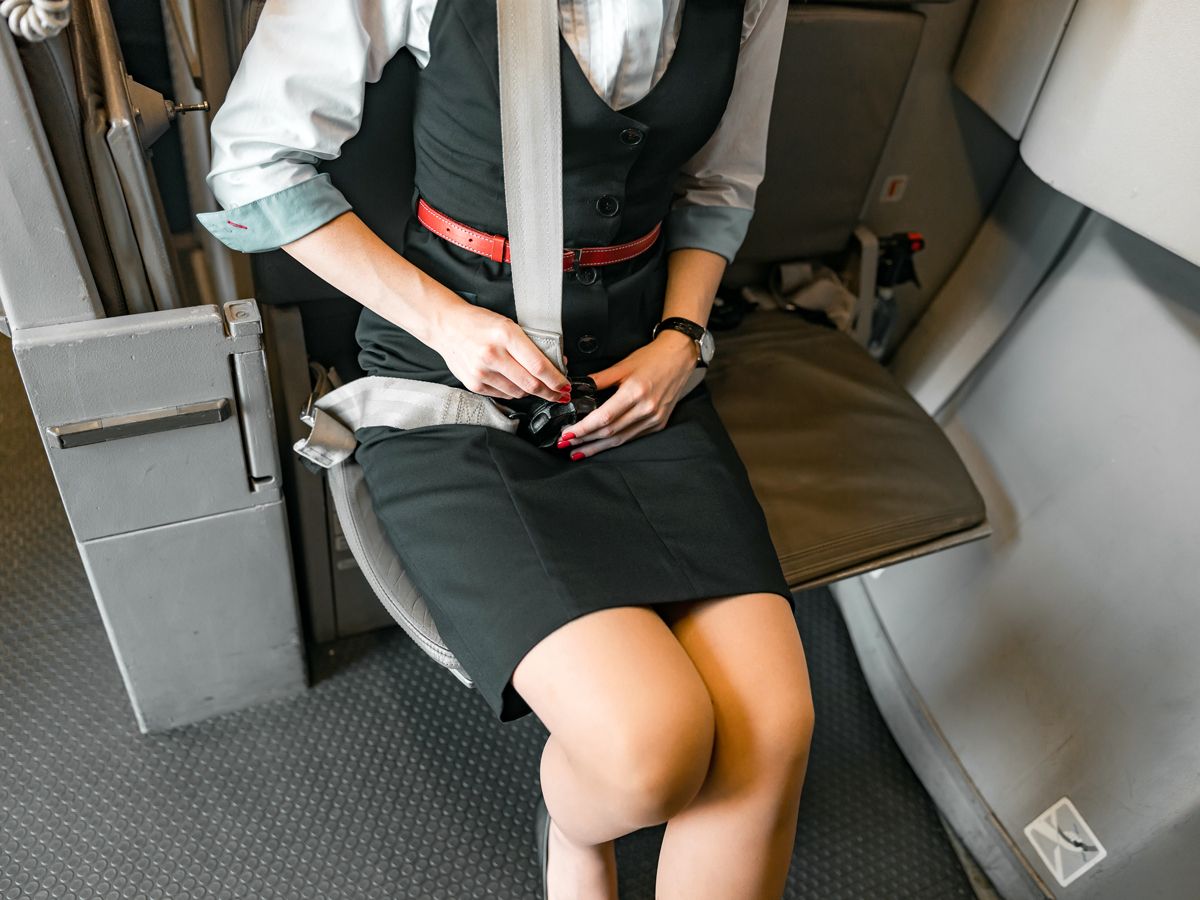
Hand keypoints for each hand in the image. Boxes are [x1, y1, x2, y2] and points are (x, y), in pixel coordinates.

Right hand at [429, 300, 570, 402]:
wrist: (446, 325)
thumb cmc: (478, 322)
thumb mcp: (508, 324)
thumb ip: (529, 344)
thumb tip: (555, 363)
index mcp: (506, 335)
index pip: (538, 365)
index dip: (556, 380)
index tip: (564, 385)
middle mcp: (493, 354)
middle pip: (531, 384)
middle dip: (550, 392)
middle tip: (559, 394)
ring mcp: (482, 371)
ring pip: (518, 392)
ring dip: (532, 392)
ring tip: (538, 388)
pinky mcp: (474, 383)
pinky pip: (503, 394)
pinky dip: (514, 392)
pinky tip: (515, 384)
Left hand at [559, 330, 698, 457]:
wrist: (679, 357)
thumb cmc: (652, 358)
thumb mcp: (622, 365)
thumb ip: (599, 379)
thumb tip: (576, 390)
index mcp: (635, 392)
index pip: (604, 417)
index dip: (583, 429)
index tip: (567, 434)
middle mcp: (646, 408)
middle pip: (610, 432)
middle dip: (585, 440)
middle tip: (566, 443)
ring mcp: (654, 418)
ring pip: (621, 439)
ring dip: (597, 447)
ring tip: (579, 450)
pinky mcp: (659, 423)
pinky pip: (632, 437)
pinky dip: (615, 442)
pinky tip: (602, 445)